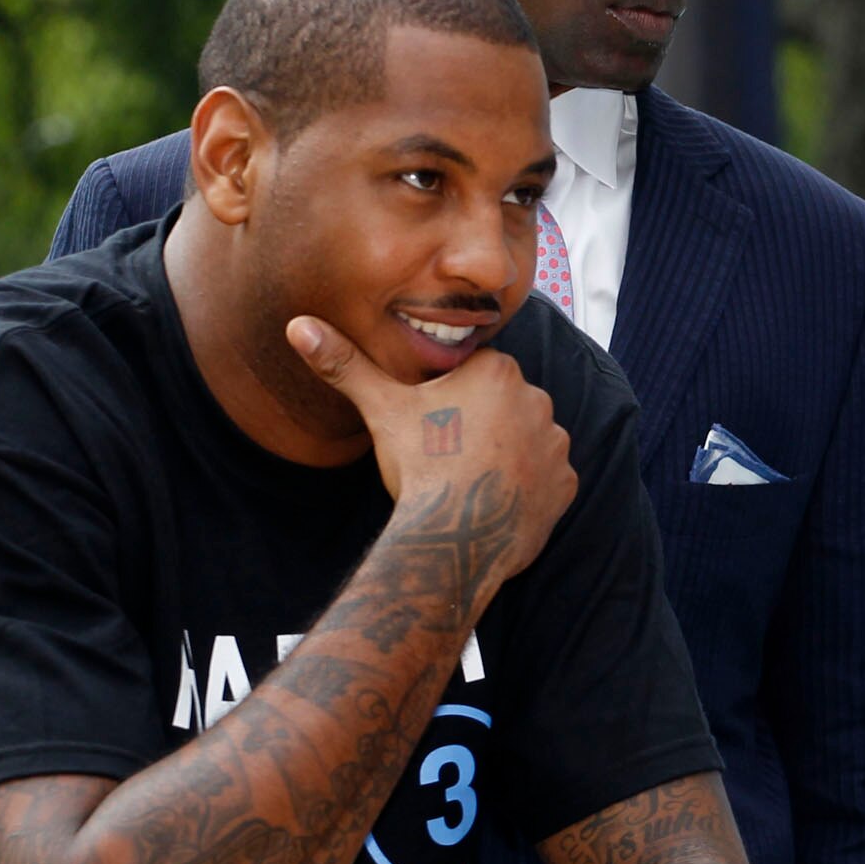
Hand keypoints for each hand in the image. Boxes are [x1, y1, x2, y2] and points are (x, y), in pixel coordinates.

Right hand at [288, 316, 576, 579]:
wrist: (453, 537)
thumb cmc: (419, 467)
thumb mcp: (380, 409)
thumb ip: (345, 364)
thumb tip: (298, 325)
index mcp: (498, 370)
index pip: (475, 375)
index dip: (450, 402)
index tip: (432, 428)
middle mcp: (538, 399)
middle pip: (504, 406)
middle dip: (481, 426)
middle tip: (448, 457)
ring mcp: (557, 443)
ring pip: (527, 440)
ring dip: (506, 455)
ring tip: (470, 480)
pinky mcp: (566, 484)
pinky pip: (547, 478)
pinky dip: (527, 488)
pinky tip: (496, 501)